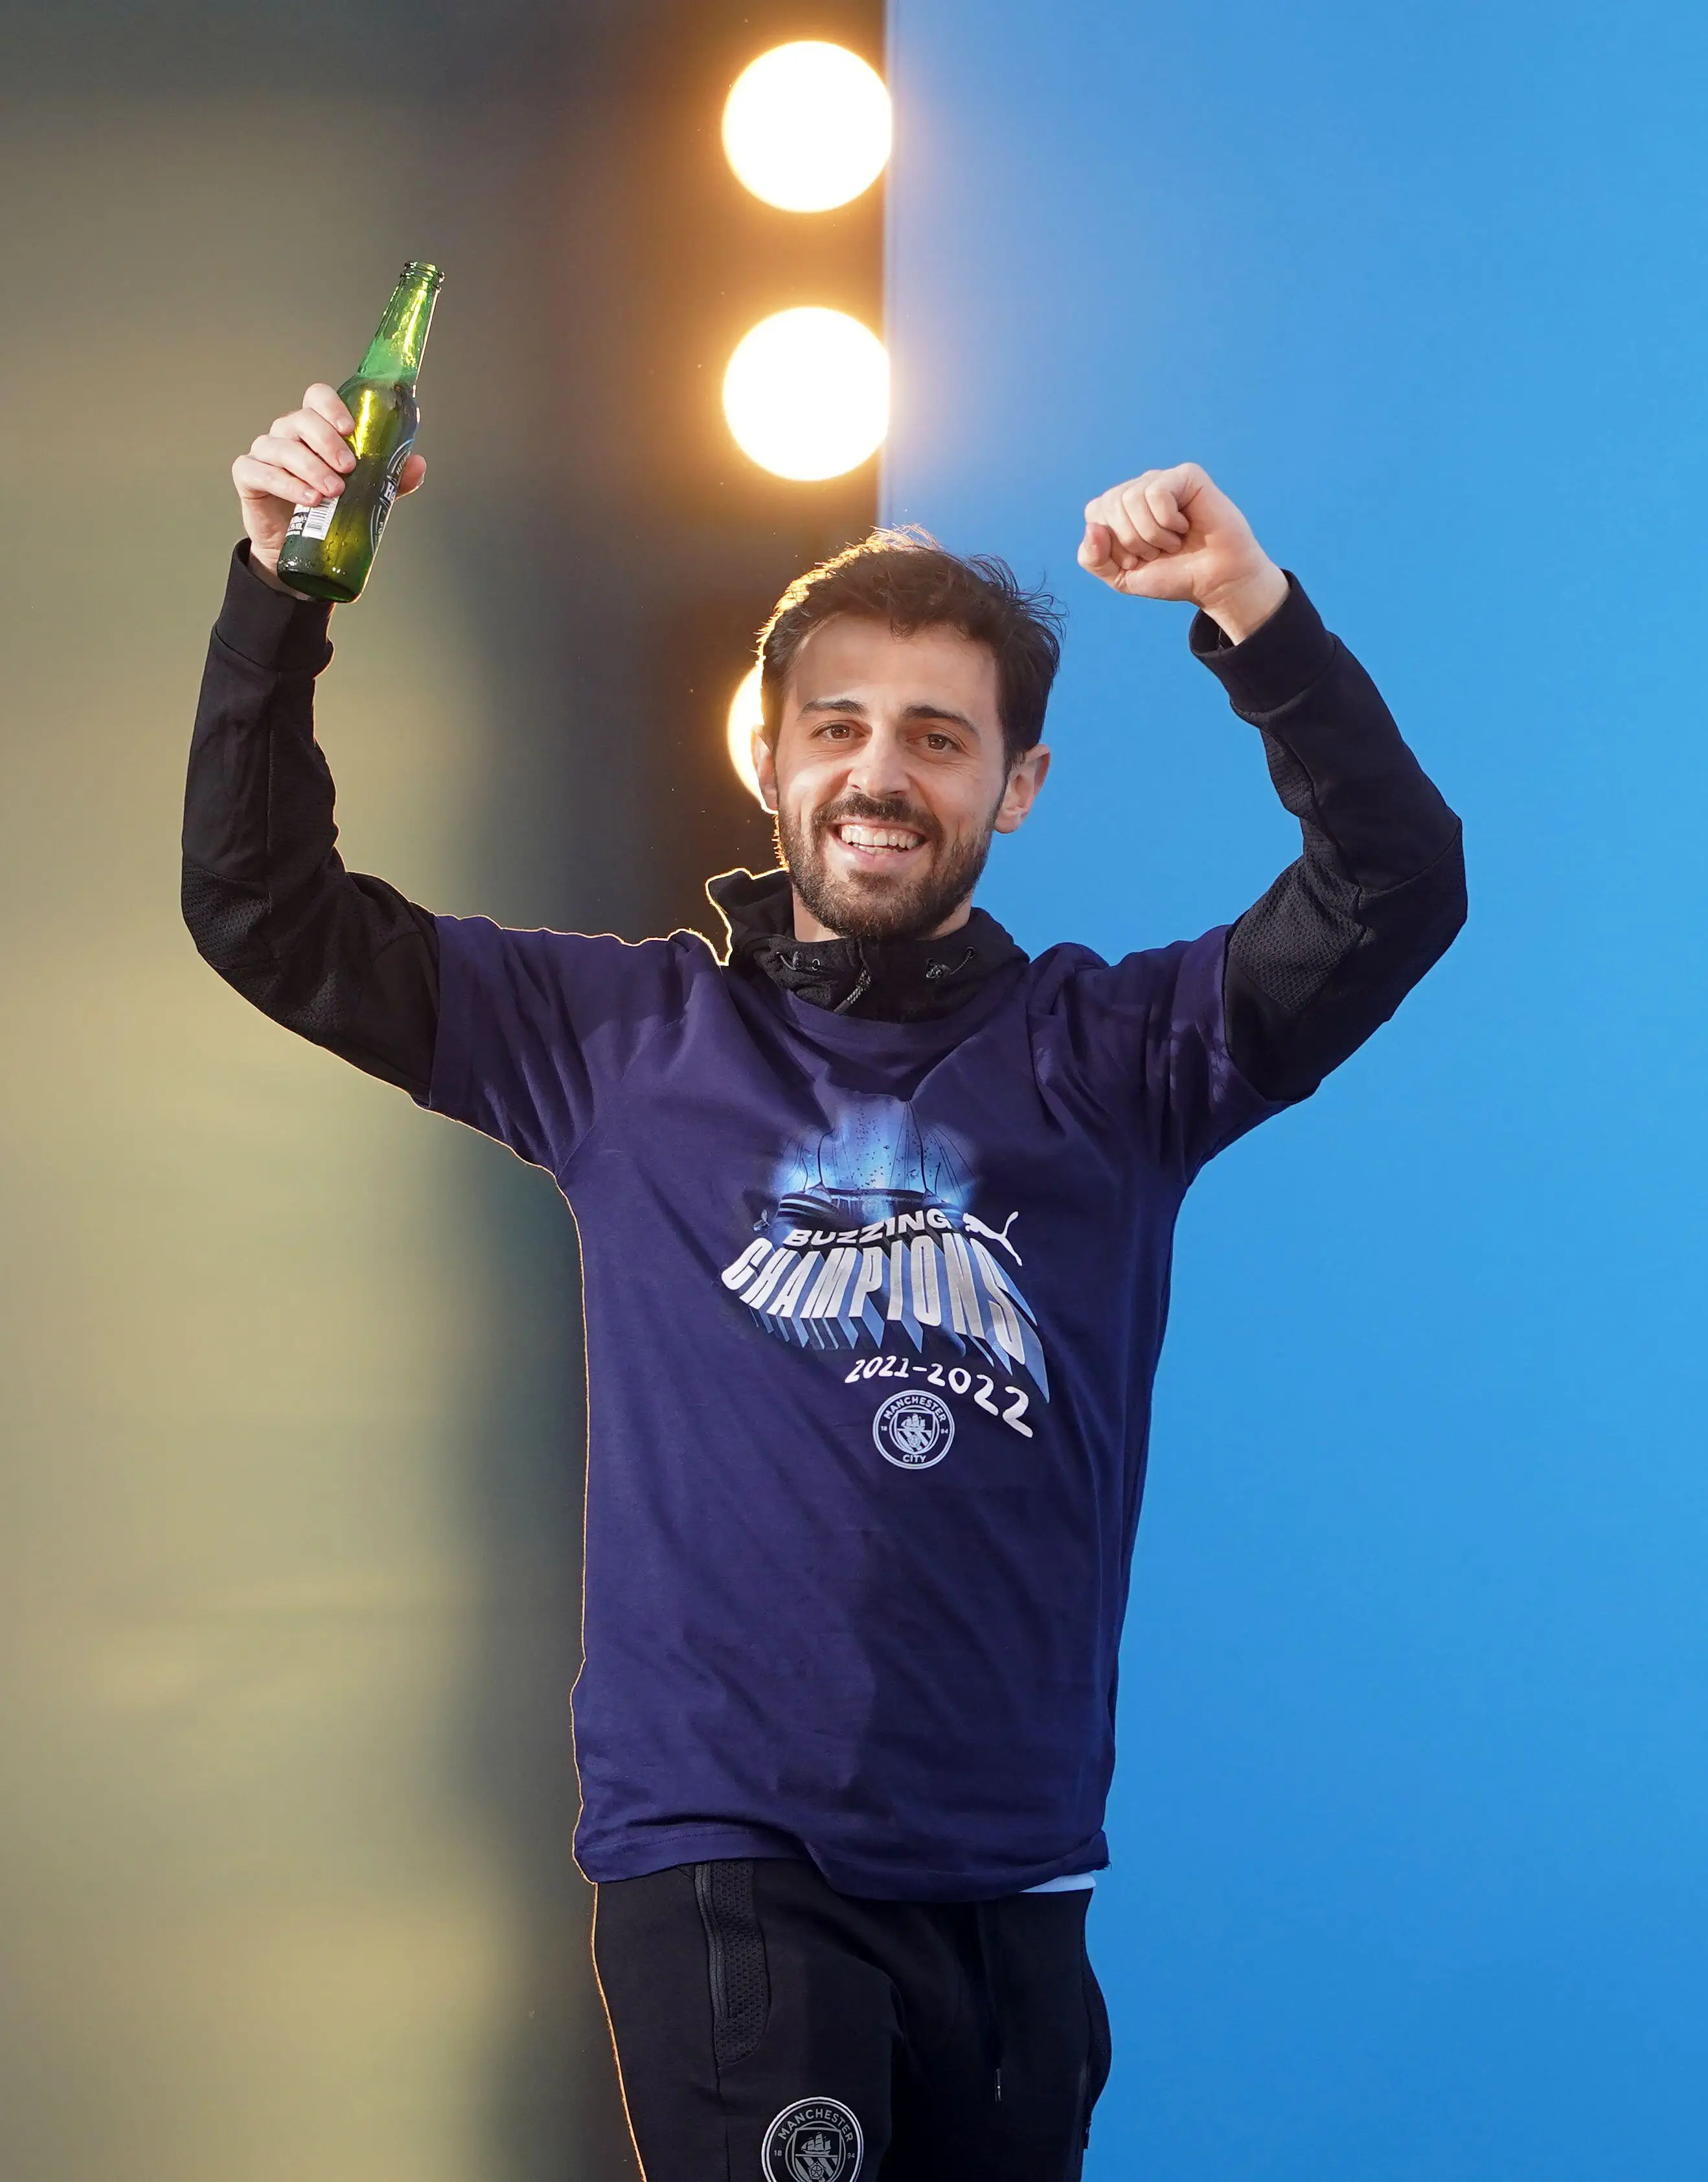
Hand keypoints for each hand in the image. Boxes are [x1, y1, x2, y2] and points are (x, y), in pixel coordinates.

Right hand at [232, 382, 426, 593]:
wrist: (297, 546)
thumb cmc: (329, 509)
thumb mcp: (365, 493)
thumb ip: (389, 478)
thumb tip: (417, 463)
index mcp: (315, 428)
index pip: (317, 397)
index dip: (332, 406)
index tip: (351, 428)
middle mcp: (287, 433)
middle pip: (301, 419)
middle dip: (327, 441)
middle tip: (349, 468)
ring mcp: (265, 452)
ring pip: (281, 446)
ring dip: (310, 467)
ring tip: (332, 492)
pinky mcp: (248, 476)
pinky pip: (259, 471)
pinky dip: (284, 484)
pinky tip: (308, 499)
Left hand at [1078, 463, 1286, 643]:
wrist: (1213, 582)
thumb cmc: (1172, 575)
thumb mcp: (1121, 578)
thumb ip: (1093, 559)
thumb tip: (1092, 528)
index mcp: (1119, 510)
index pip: (1094, 515)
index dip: (1112, 546)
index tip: (1136, 560)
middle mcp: (1138, 489)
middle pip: (1110, 505)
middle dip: (1132, 541)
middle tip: (1157, 552)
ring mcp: (1162, 480)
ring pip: (1132, 498)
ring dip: (1152, 534)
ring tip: (1173, 542)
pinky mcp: (1186, 475)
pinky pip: (1157, 493)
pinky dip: (1167, 520)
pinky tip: (1184, 525)